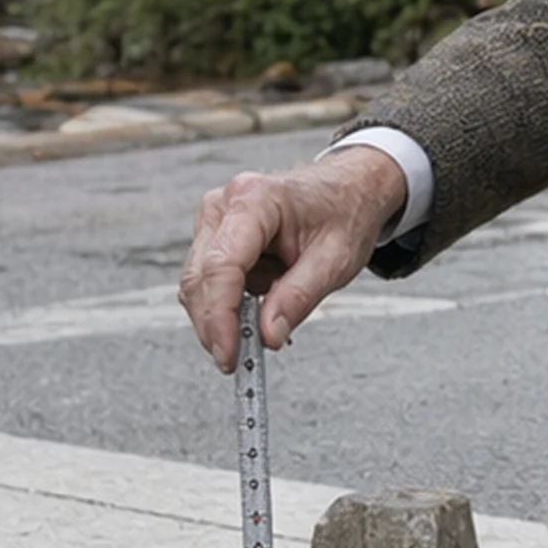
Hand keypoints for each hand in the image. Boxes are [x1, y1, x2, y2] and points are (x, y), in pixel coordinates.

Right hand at [178, 145, 408, 372]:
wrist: (348, 188)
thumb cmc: (344, 213)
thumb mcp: (336, 260)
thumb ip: (299, 298)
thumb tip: (267, 335)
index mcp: (256, 200)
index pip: (222, 267)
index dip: (219, 317)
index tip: (228, 354)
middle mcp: (225, 204)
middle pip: (200, 278)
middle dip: (215, 325)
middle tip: (239, 359)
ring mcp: (215, 218)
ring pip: (199, 283)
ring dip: (224, 313)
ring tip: (266, 321)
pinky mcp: (215, 234)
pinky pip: (209, 279)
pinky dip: (229, 303)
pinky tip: (260, 305)